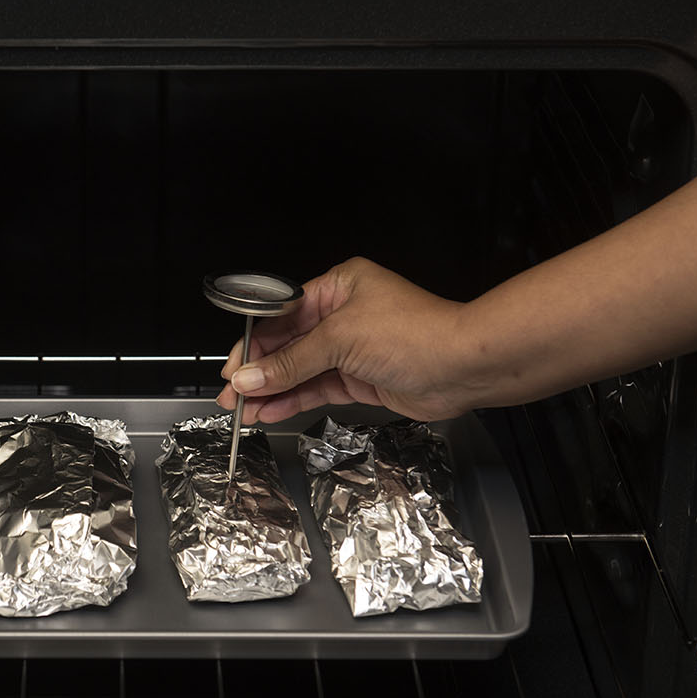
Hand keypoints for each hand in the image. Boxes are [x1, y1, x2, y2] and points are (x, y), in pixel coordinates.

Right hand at [215, 257, 475, 423]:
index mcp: (338, 287)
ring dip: (272, 390)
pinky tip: (270, 410)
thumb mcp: (341, 340)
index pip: (282, 314)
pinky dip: (293, 400)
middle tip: (232, 393)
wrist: (464, 366)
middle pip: (288, 344)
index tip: (233, 366)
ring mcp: (352, 348)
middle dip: (258, 370)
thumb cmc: (417, 334)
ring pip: (300, 370)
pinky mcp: (360, 378)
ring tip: (243, 409)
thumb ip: (291, 362)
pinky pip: (316, 388)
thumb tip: (250, 377)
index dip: (254, 342)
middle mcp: (343, 315)